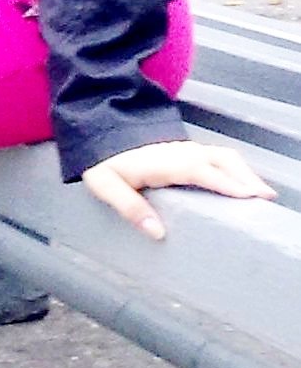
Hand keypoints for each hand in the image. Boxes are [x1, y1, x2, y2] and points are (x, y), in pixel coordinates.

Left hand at [81, 140, 277, 241]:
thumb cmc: (104, 163)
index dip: (224, 182)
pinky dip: (236, 168)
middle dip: (245, 177)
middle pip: (220, 160)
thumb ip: (130, 208)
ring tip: (262, 194)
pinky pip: (218, 157)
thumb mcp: (106, 186)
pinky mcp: (186, 151)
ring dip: (244, 172)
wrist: (101, 134)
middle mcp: (179, 153)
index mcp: (162, 163)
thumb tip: (157, 232)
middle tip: (265, 199)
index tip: (246, 196)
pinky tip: (244, 183)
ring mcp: (185, 150)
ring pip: (223, 156)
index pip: (199, 170)